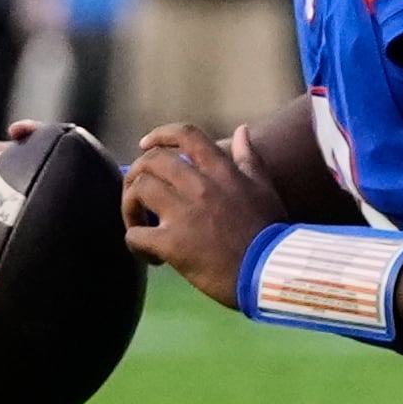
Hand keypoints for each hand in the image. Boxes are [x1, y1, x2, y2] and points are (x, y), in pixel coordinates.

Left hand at [121, 123, 287, 309]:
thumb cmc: (271, 233)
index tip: (145, 145)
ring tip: (139, 224)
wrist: (272, 273)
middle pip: (150, 161)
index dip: (159, 135)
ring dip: (130, 207)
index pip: (185, 135)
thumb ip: (250, 159)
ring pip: (138, 191)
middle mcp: (200, 186)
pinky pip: (135, 235)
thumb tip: (242, 131)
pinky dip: (135, 243)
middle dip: (135, 174)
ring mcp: (184, 214)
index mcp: (221, 172)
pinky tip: (149, 255)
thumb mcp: (264, 189)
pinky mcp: (173, 244)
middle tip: (137, 194)